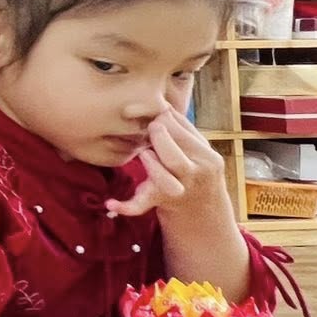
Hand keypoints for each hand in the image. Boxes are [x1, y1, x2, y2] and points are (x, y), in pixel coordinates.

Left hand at [108, 105, 231, 220]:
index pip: (183, 133)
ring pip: (162, 179)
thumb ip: (184, 128)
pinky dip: (125, 206)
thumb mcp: (200, 150)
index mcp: (207, 158)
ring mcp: (178, 191)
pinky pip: (141, 206)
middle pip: (173, 157)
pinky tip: (110, 203)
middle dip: (157, 138)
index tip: (155, 119)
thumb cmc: (196, 170)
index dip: (164, 121)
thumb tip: (164, 106)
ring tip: (144, 153)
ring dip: (150, 163)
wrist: (204, 211)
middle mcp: (194, 175)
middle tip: (149, 130)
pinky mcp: (159, 202)